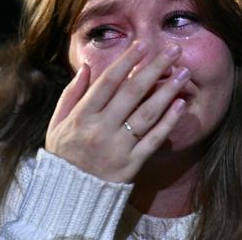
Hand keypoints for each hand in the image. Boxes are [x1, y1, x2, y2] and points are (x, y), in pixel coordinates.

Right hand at [45, 41, 189, 182]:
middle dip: (154, 67)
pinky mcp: (131, 165)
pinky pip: (153, 140)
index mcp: (81, 116)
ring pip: (146, 113)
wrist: (69, 196)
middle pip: (132, 92)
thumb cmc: (64, 155)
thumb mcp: (57, 124)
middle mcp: (100, 129)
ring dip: (167, 90)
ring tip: (183, 72)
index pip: (108, 82)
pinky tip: (181, 104)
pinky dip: (168, 122)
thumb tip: (88, 66)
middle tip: (173, 50)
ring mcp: (117, 147)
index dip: (126, 61)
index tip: (143, 44)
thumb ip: (72, 94)